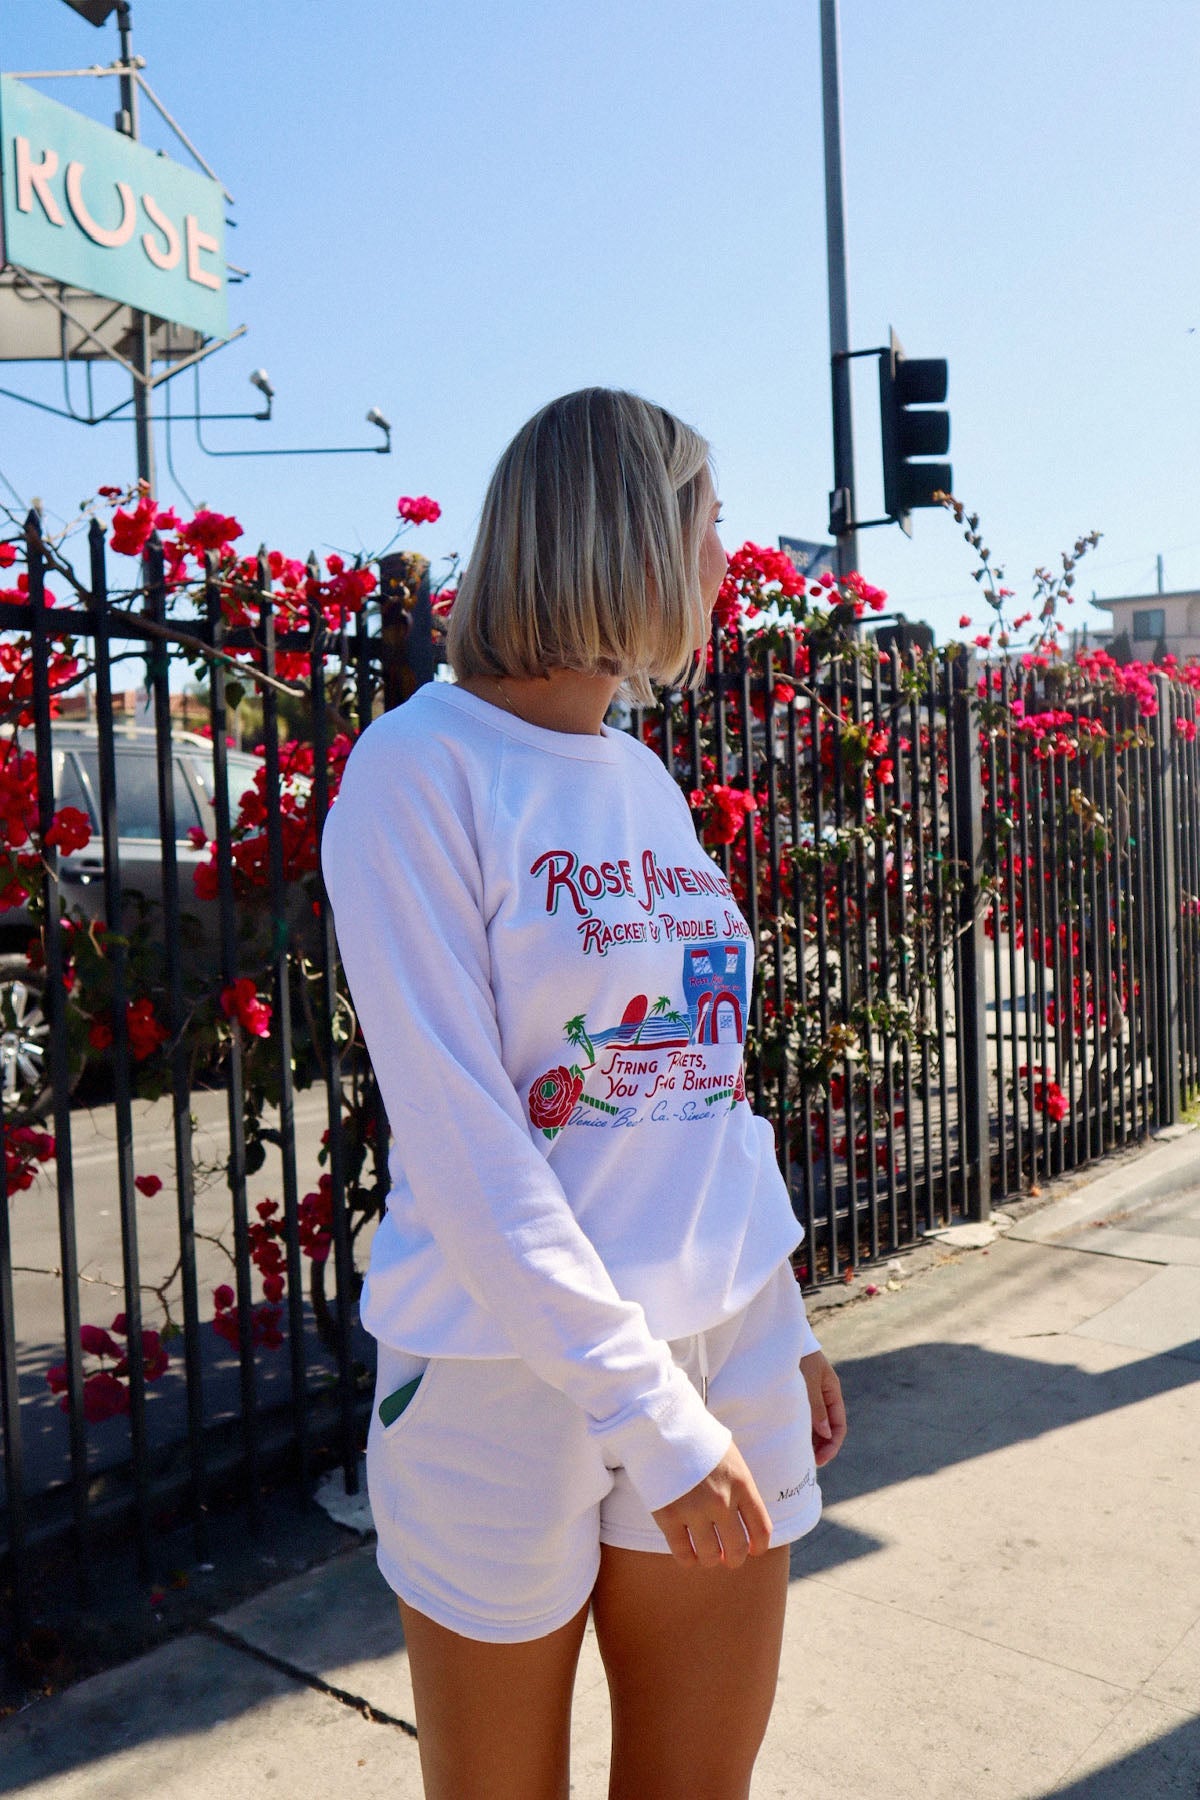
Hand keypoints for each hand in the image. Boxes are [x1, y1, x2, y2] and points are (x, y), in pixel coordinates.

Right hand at [650, 1442, 772, 1569]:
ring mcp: (694, 1510)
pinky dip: (688, 1559)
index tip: (753, 1550)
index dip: (759, 1546)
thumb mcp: (731, 1457)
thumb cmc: (699, 1440)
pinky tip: (688, 1555)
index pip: (761, 1529)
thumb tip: (746, 1515)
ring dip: (711, 1559)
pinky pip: (682, 1553)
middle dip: (735, 1558)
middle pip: (737, 1549)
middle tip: (729, 1558)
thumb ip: (740, 1487)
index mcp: (741, 1484)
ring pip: (710, 1556)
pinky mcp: (668, 1516)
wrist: (662, 1426)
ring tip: (707, 1554)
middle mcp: (721, 1501)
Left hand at [801, 1350, 845, 1466]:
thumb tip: (826, 1433)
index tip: (821, 1459)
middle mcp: (824, 1397)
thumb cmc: (798, 1357)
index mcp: (832, 1392)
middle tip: (810, 1464)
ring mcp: (812, 1398)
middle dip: (823, 1447)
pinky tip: (794, 1442)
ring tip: (802, 1457)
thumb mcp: (809, 1380)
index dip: (832, 1444)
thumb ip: (816, 1406)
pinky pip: (804, 1419)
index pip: (839, 1425)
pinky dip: (802, 1432)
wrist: (781, 1340)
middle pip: (829, 1429)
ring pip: (817, 1426)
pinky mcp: (799, 1397)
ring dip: (812, 1442)